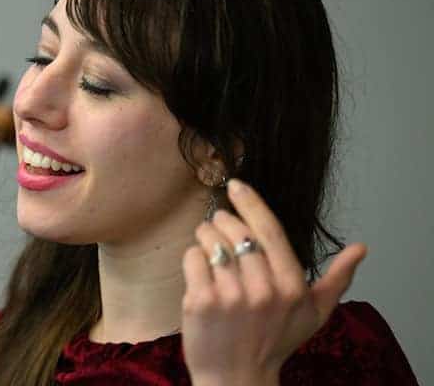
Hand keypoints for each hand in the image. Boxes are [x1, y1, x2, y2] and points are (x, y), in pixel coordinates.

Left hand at [182, 179, 367, 385]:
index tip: (236, 184)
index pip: (268, 229)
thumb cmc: (274, 341)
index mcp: (291, 286)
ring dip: (205, 236)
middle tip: (219, 226)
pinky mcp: (201, 301)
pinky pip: (191, 258)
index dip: (250, 202)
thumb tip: (361, 248)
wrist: (237, 377)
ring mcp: (230, 296)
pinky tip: (199, 272)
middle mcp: (263, 289)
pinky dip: (192, 257)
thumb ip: (336, 279)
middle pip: (235, 230)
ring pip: (209, 239)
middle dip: (222, 221)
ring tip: (210, 249)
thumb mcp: (314, 313)